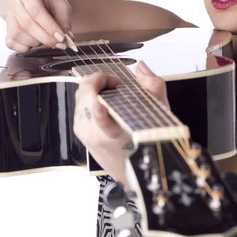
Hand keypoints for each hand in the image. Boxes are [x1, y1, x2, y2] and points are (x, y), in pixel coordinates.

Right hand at [5, 0, 72, 52]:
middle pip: (26, 24)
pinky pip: (11, 43)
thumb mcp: (61, 5)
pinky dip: (24, 47)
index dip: (49, 26)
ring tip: (46, 38)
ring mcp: (8, 17)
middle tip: (59, 43)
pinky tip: (35, 42)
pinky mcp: (6, 30)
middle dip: (45, 38)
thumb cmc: (48, 0)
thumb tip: (65, 39)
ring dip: (35, 42)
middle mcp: (13, 3)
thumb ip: (64, 21)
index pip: (36, 11)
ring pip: (17, 35)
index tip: (61, 37)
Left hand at [73, 61, 168, 187]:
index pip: (101, 120)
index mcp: (116, 134)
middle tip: (115, 81)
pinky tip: (103, 98)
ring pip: (81, 96)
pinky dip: (89, 95)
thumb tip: (140, 68)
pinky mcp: (78, 130)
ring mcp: (83, 132)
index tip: (109, 89)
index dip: (101, 104)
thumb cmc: (145, 141)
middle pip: (86, 95)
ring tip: (110, 89)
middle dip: (99, 80)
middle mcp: (95, 134)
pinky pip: (79, 103)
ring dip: (94, 87)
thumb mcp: (158, 115)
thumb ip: (153, 87)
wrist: (133, 168)